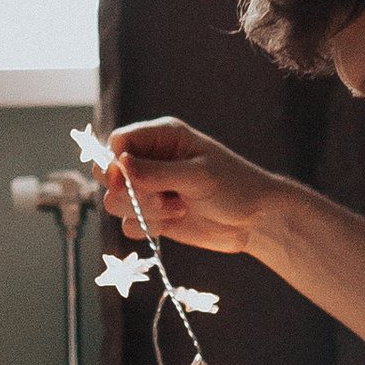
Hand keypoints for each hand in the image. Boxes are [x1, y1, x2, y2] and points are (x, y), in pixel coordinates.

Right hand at [105, 118, 279, 257]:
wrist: (256, 221)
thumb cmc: (235, 187)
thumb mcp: (198, 175)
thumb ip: (157, 171)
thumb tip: (120, 164)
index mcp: (162, 137)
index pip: (118, 141)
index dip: (114, 161)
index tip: (125, 180)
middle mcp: (151, 161)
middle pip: (109, 173)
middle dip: (127, 191)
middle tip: (159, 198)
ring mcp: (151, 190)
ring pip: (115, 202)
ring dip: (143, 211)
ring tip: (177, 208)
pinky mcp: (154, 216)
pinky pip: (128, 224)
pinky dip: (146, 227)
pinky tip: (174, 221)